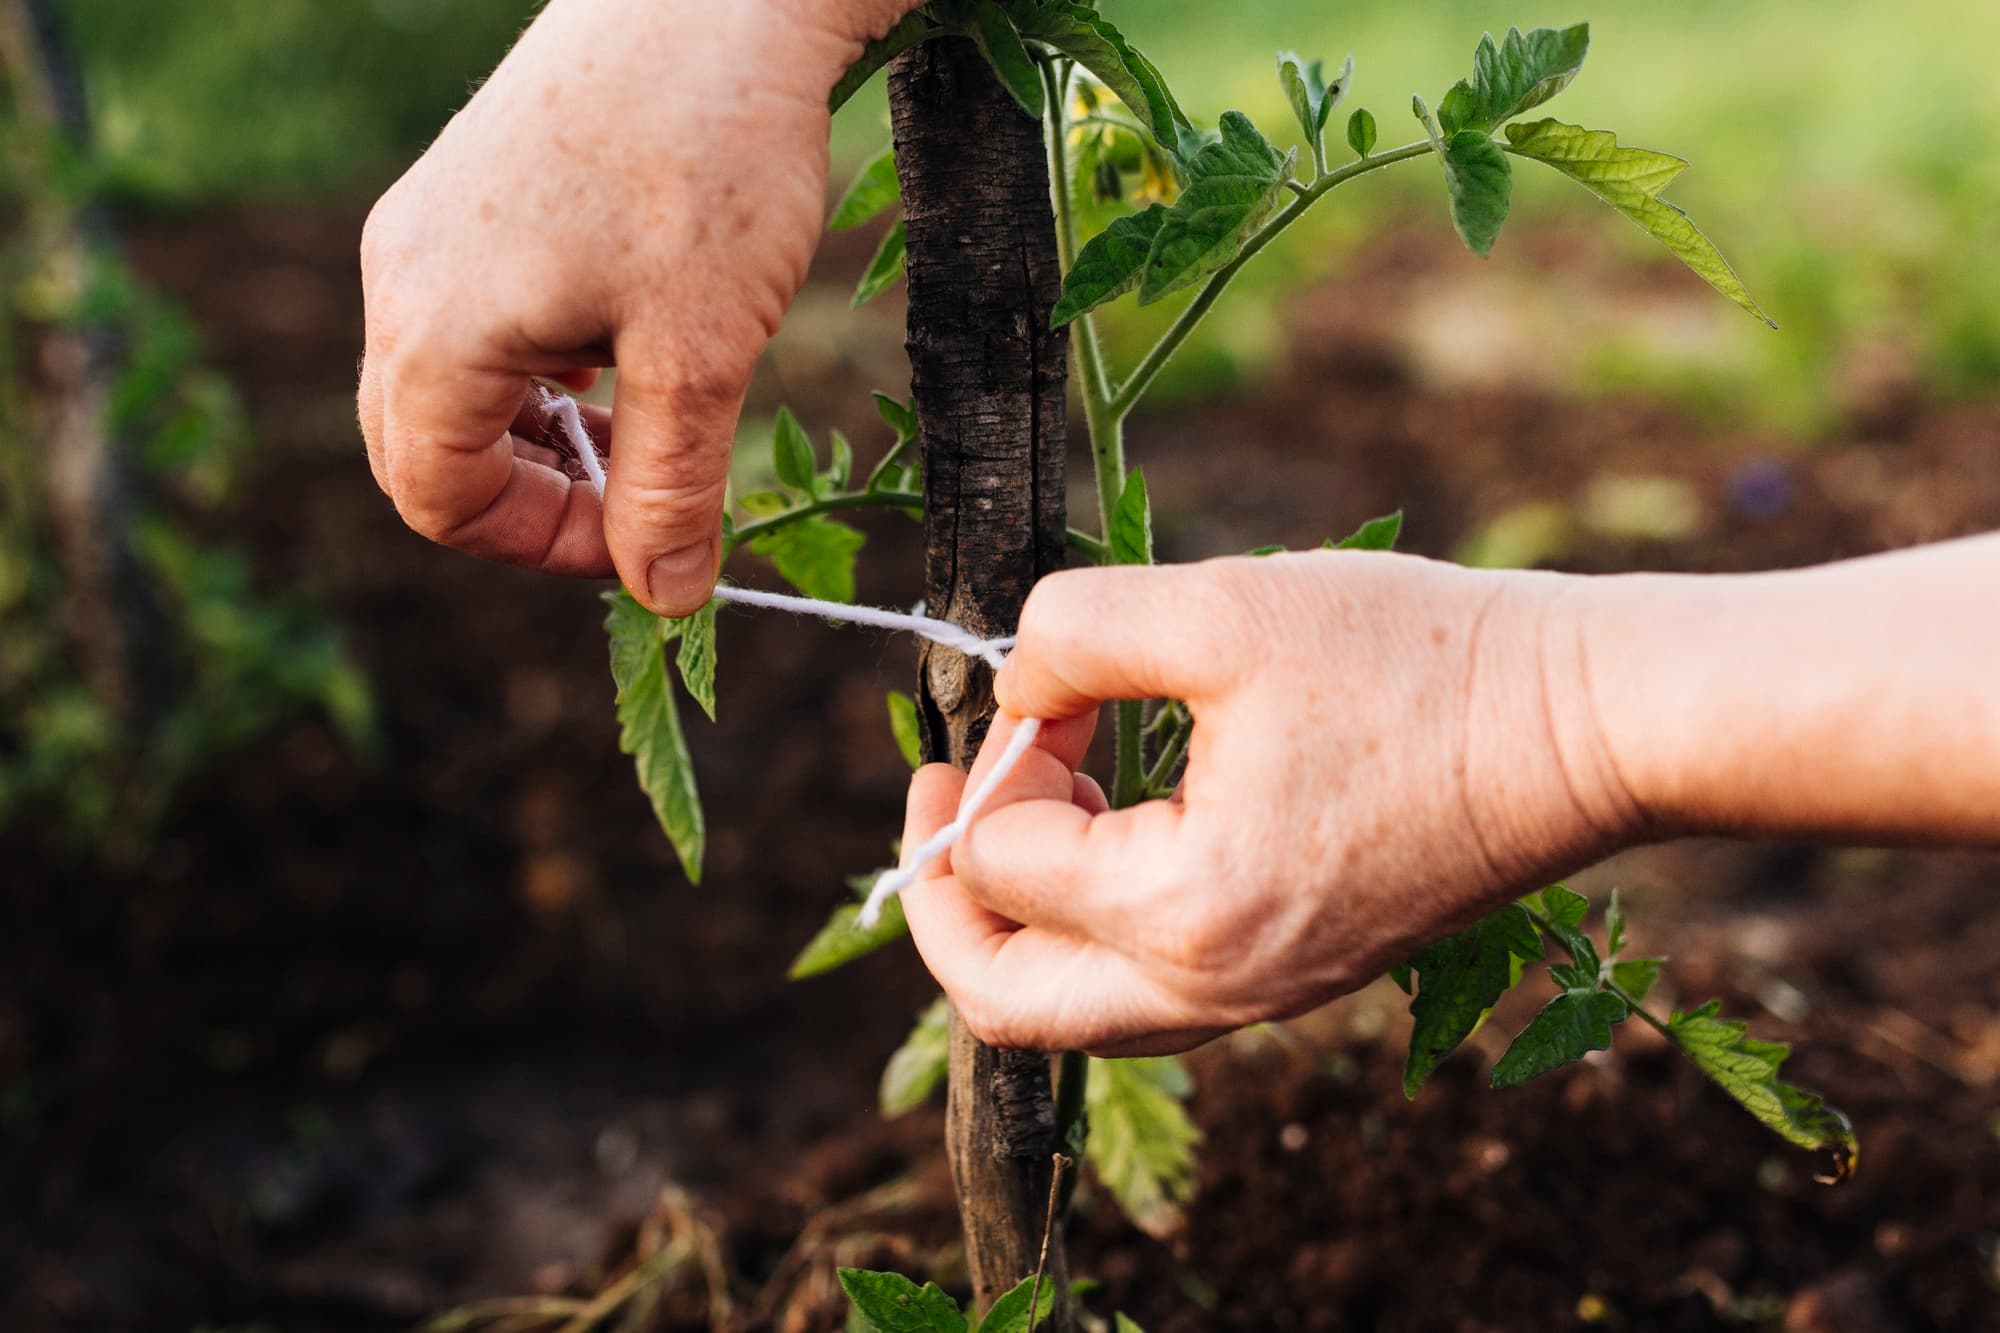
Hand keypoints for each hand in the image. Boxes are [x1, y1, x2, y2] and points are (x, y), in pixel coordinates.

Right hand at [357, 0, 914, 613]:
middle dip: (536, 498)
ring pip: (454, 385)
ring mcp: (428, 229)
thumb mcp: (700, 353)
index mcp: (434, 331)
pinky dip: (542, 367)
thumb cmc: (706, 162)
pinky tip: (627, 347)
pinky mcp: (472, 193)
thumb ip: (672, 489)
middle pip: (428, 450)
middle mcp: (403, 280)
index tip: (649, 541)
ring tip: (649, 424)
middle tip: (644, 498)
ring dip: (543, 435)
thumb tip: (666, 595)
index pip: (440, 500)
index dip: (545, 545)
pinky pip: (478, 320)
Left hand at [898, 553, 1643, 1054]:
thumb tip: (1013, 687)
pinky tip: (1122, 813)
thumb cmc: (1420, 663)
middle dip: (945, 897)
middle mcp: (1211, 989)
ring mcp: (1258, 998)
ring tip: (1048, 786)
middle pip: (1003, 1003)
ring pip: (1073, 1007)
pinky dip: (1095, 918)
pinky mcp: (1294, 976)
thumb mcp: (1224, 606)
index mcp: (1180, 914)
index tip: (1047, 683)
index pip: (1001, 862)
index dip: (992, 758)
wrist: (1587, 725)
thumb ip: (1074, 633)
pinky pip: (1147, 985)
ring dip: (1022, 907)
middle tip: (941, 796)